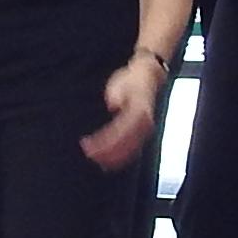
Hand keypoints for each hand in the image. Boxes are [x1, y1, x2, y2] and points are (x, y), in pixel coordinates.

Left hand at [81, 52, 166, 171]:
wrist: (148, 76)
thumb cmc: (132, 79)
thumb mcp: (122, 81)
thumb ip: (117, 93)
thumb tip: (113, 104)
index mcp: (139, 111)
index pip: (120, 131)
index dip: (104, 141)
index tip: (89, 143)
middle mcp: (144, 123)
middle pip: (124, 145)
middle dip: (106, 152)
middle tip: (89, 152)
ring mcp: (145, 130)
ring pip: (129, 151)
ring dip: (112, 157)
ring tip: (95, 158)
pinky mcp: (143, 133)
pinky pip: (132, 149)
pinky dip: (120, 157)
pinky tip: (108, 161)